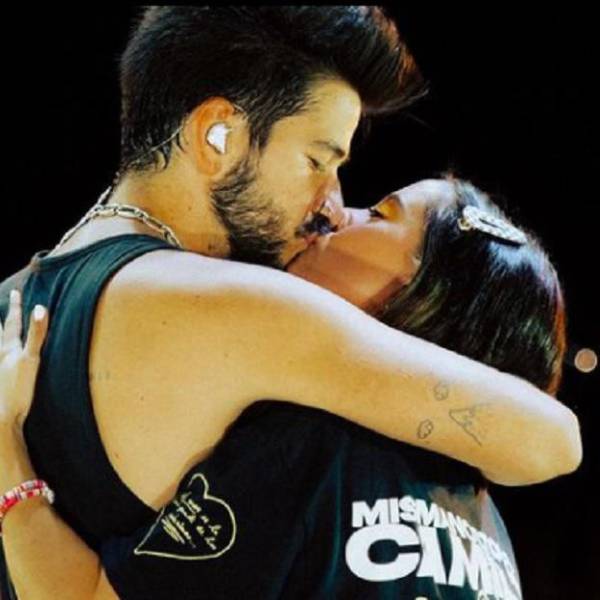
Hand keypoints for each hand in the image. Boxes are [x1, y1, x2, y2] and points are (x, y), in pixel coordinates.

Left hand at [0, 290, 48, 432]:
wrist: (2, 418)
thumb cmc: (17, 390)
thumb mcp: (31, 359)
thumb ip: (37, 334)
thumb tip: (40, 308)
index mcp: (8, 348)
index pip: (12, 322)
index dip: (15, 306)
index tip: (16, 292)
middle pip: (0, 331)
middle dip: (2, 319)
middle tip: (2, 304)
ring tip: (1, 332)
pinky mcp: (1, 381)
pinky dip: (1, 358)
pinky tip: (3, 360)